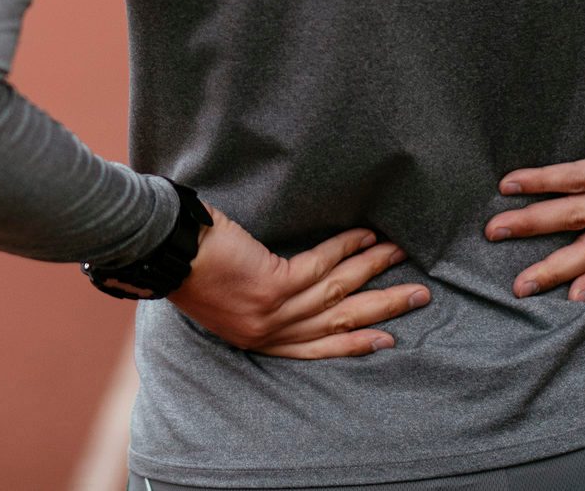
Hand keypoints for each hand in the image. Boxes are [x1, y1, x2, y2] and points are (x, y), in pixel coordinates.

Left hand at [168, 208, 431, 358]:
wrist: (166, 250)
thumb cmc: (190, 265)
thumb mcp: (226, 298)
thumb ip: (259, 301)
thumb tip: (288, 285)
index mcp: (259, 338)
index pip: (316, 348)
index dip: (355, 344)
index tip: (387, 338)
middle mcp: (270, 330)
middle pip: (339, 324)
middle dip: (383, 310)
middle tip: (418, 296)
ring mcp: (274, 310)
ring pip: (338, 292)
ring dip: (373, 270)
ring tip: (400, 253)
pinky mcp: (274, 284)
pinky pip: (322, 265)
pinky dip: (347, 248)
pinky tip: (366, 235)